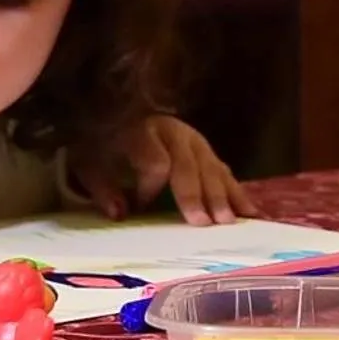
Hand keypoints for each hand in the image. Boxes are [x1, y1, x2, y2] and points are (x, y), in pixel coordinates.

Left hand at [72, 115, 256, 225]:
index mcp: (142, 129)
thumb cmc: (101, 144)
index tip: (140, 206)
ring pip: (211, 167)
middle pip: (188, 165)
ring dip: (222, 195)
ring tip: (230, 221)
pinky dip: (237, 191)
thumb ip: (101, 187)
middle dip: (197, 194)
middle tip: (205, 223)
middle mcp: (173, 132)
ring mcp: (195, 141)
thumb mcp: (88, 162)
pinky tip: (250, 212)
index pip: (154, 161)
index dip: (150, 186)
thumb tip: (120, 213)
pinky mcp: (206, 151)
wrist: (115, 116)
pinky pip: (224, 171)